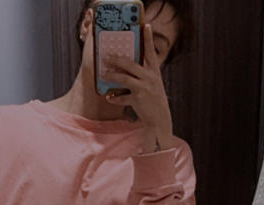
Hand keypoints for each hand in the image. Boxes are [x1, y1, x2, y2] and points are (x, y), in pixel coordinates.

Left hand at [103, 24, 174, 152]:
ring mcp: (144, 88)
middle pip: (130, 63)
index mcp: (154, 71)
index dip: (148, 38)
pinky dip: (114, 98)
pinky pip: (122, 97)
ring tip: (104, 74)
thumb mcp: (152, 84)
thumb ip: (142, 75)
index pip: (150, 52)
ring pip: (124, 78)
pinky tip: (109, 98)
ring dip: (112, 75)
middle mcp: (150, 78)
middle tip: (107, 56)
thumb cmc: (153, 100)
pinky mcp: (137, 99)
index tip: (145, 25)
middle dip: (117, 59)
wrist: (159, 119)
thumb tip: (124, 68)